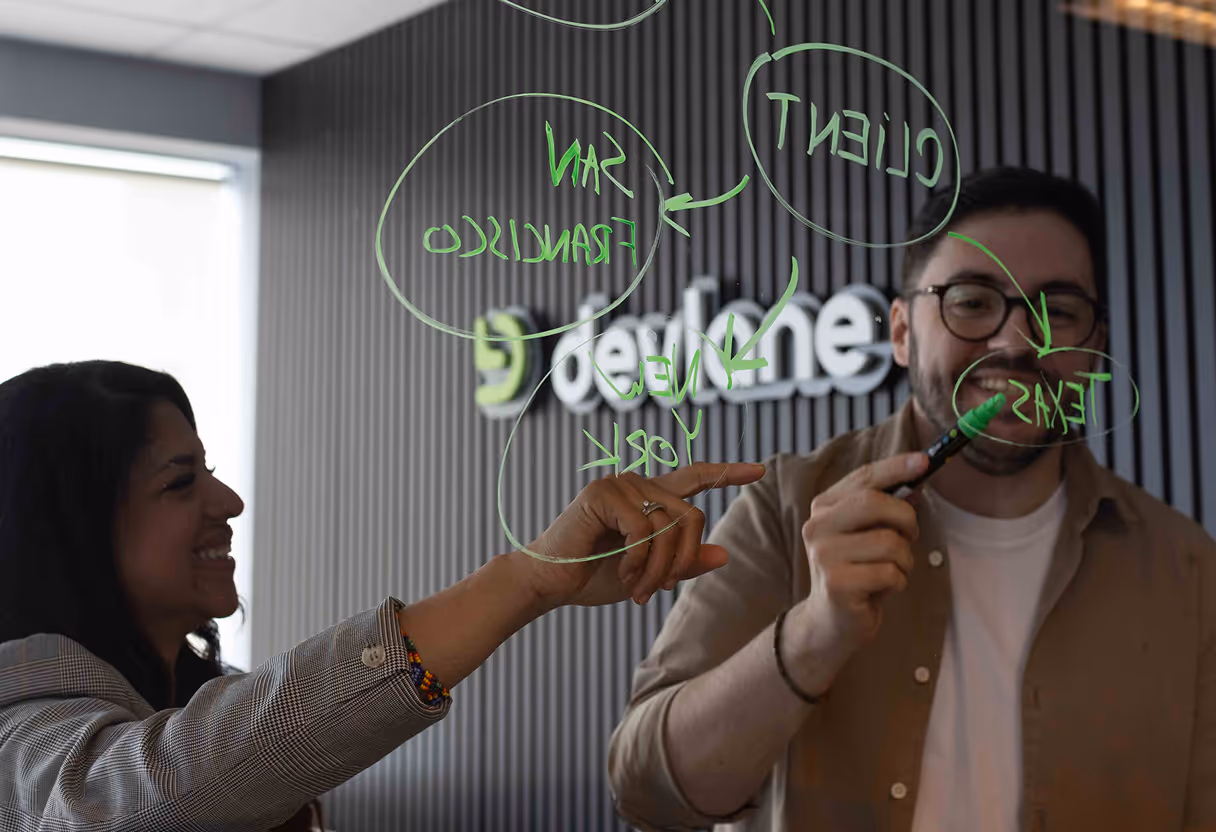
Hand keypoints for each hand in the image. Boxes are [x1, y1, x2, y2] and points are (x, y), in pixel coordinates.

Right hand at [516, 462, 765, 608]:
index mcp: (649, 499)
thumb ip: (684, 563)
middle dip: (682, 560)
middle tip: (658, 590)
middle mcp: (637, 484)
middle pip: (691, 516)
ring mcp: (619, 485)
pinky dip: (638, 561)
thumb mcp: (649, 574)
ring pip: (669, 525)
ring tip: (636, 589)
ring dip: (657, 568)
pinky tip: (622, 574)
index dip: (726, 473)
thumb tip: (725, 553)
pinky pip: (644, 529)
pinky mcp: (602, 494)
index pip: (694, 478)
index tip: (758, 470)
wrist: (549, 583)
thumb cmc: (594, 577)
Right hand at [791, 452, 927, 686]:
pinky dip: (897, 583)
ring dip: (904, 561)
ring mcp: (824, 555)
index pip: (863, 477)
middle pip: (875, 503)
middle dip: (906, 520)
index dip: (897, 467)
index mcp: (824, 507)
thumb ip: (885, 509)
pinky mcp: (837, 583)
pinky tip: (880, 590)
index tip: (925, 461)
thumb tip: (917, 481)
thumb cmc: (855, 573)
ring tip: (890, 572)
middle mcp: (817, 526)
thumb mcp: (867, 536)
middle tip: (909, 537)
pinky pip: (890, 573)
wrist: (829, 623)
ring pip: (890, 542)